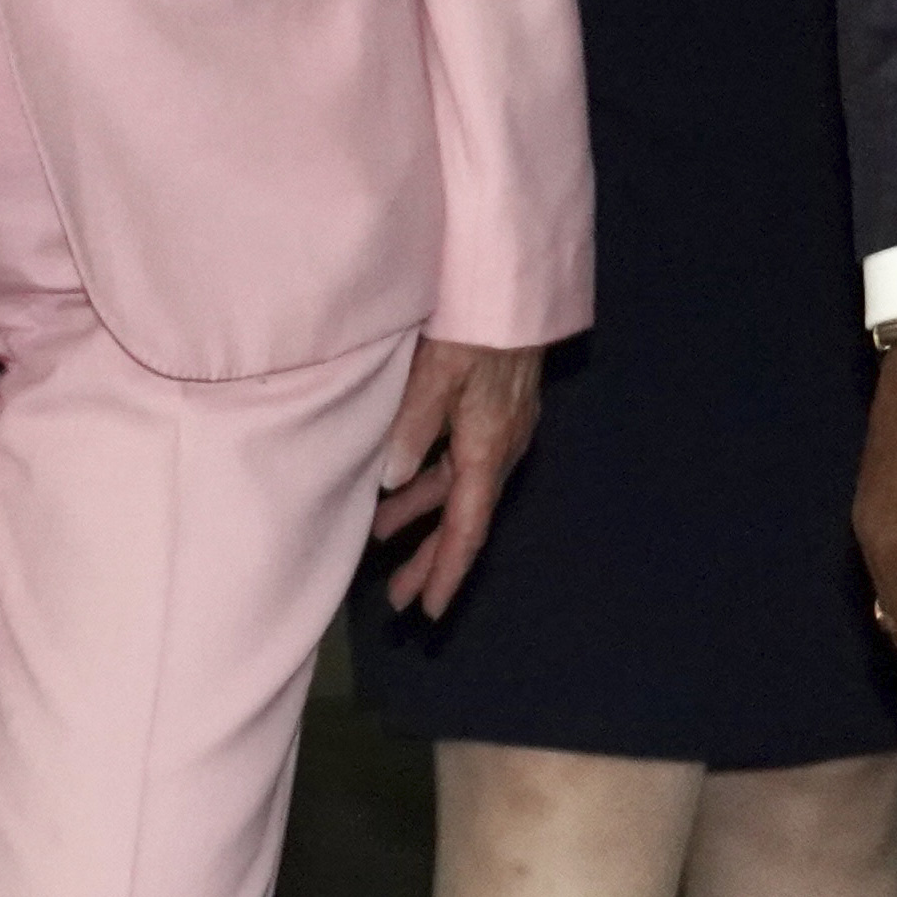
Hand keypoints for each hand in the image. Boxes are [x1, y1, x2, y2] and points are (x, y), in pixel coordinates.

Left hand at [366, 338, 542, 616]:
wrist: (514, 286)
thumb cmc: (474, 325)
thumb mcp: (436, 373)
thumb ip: (412, 426)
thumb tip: (389, 483)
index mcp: (488, 448)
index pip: (467, 527)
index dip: (446, 571)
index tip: (428, 610)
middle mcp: (500, 448)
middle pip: (464, 518)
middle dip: (430, 558)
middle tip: (397, 599)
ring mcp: (500, 430)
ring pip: (458, 489)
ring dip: (424, 518)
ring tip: (381, 541)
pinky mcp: (493, 411)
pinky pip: (460, 463)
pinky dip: (431, 483)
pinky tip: (402, 486)